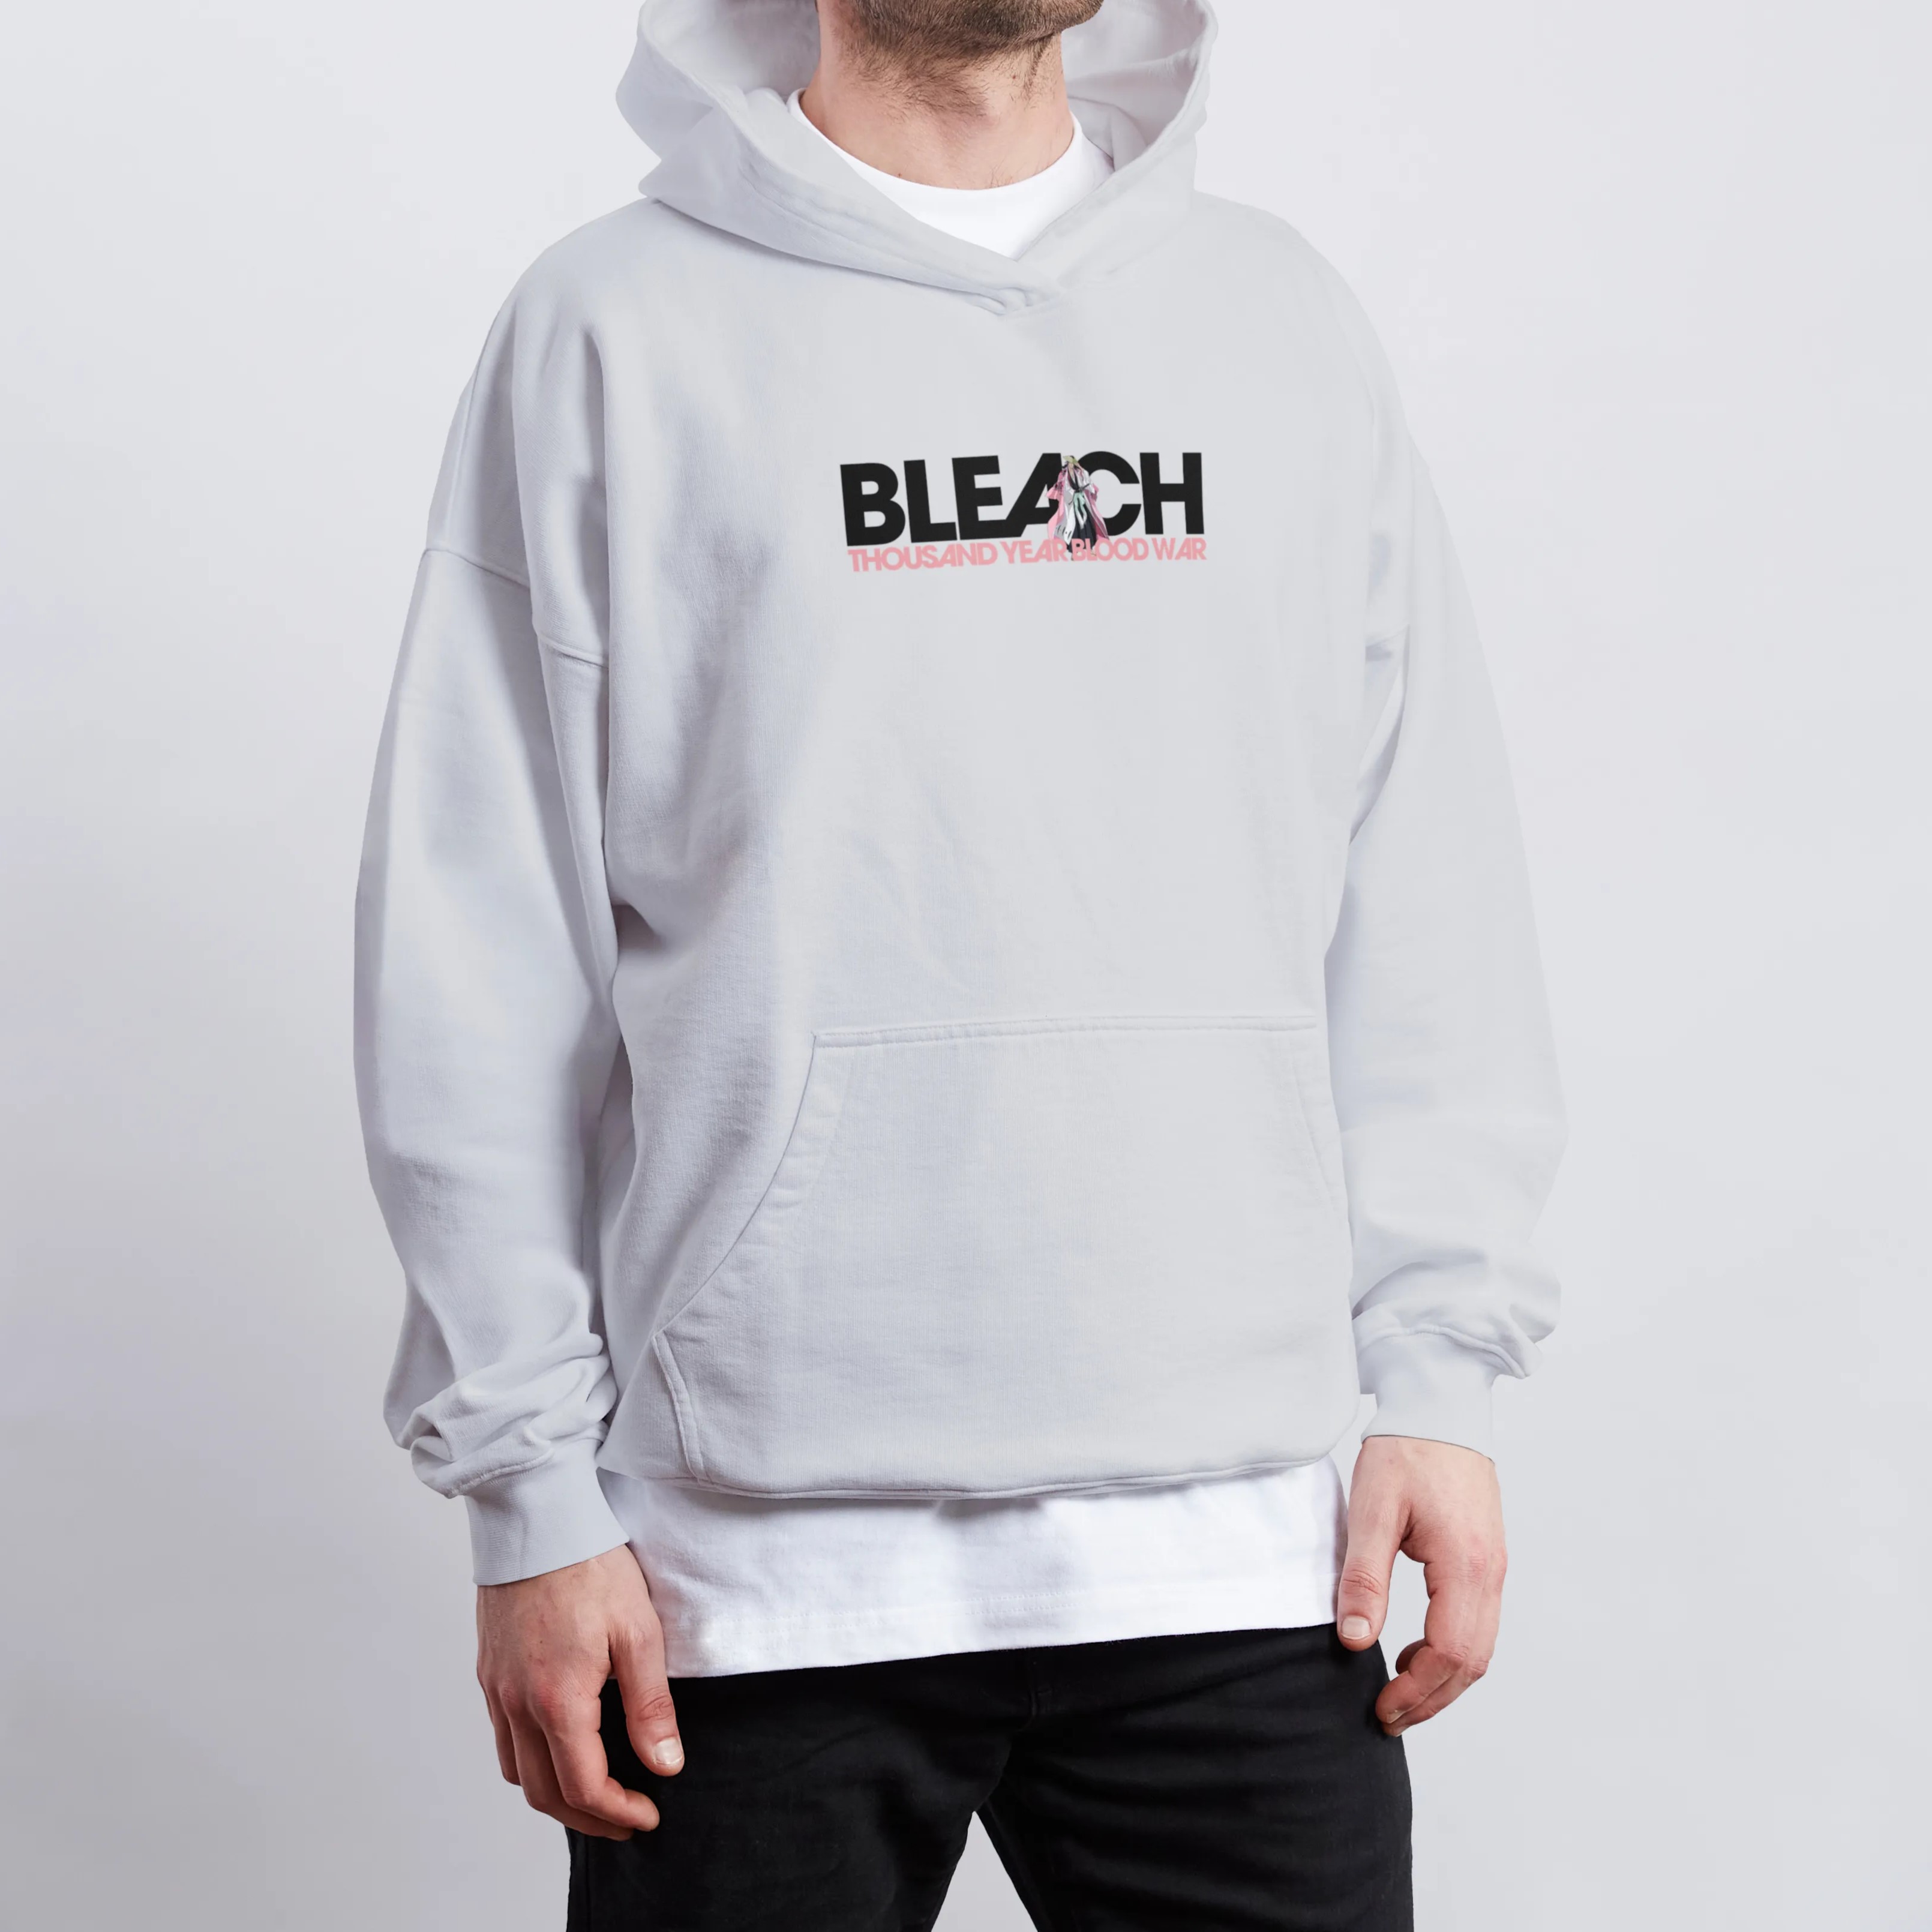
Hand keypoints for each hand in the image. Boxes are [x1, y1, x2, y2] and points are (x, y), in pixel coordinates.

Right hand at [476, 1544, 682, 1838]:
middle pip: (543, 1792)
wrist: (537, 1518)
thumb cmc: (591, 1566)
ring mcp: (496, 1688)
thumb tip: (665, 1765)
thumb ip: (650, 1705)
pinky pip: (502, 1738)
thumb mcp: (638, 1632)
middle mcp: (516, 1702)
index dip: (617, 1812)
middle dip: (588, 1818)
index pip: (583, 1786)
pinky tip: (562, 1746)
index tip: (649, 1815)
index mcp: (557, 1698)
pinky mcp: (489, 1671)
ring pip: (515, 1770)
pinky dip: (531, 1760)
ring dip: (554, 1794)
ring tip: (597, 1792)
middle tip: (627, 1819)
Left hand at [1335, 1435, 1506, 1736]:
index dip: (1417, 1690)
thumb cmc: (1405, 1450)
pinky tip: (1414, 1650)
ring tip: (1397, 1693)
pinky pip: (1477, 1622)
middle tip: (1386, 1717)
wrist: (1440, 1405)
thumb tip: (1354, 1640)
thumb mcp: (1371, 1510)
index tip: (1380, 1708)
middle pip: (1473, 1661)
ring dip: (1443, 1679)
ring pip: (1480, 1646)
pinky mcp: (1485, 1558)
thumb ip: (1363, 1577)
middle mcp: (1489, 1571)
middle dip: (1432, 1698)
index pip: (1451, 1652)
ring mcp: (1493, 1565)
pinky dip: (1450, 1650)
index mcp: (1465, 1563)